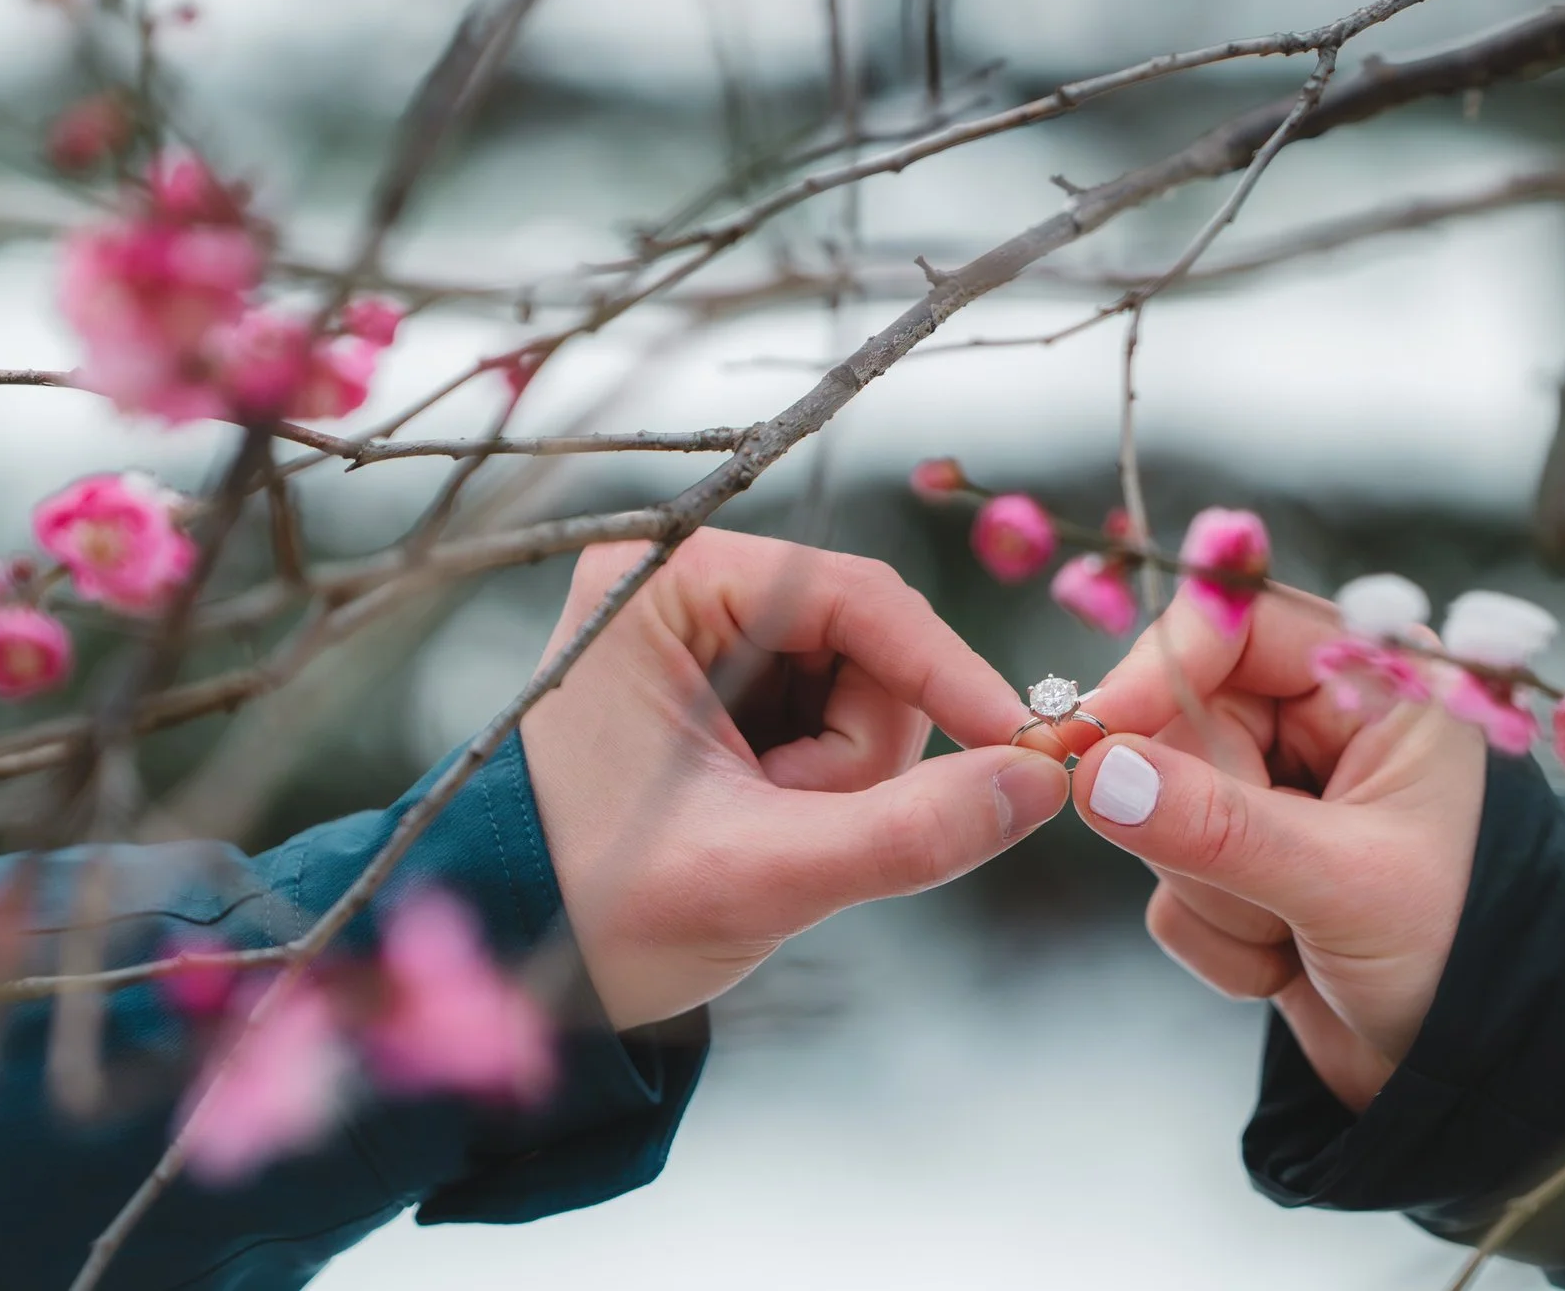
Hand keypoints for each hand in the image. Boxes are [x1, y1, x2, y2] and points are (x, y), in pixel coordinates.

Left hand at [519, 530, 1069, 1029]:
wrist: (522, 979)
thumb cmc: (600, 912)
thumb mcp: (763, 874)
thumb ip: (908, 831)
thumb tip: (1042, 783)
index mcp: (661, 584)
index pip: (856, 595)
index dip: (949, 671)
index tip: (1026, 745)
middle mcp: (683, 588)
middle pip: (870, 643)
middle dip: (862, 751)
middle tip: (796, 821)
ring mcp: (708, 638)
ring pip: (867, 688)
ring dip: (847, 777)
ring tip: (762, 829)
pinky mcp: (729, 691)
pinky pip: (840, 723)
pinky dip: (831, 786)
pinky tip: (768, 823)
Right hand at [1071, 589, 1487, 1108]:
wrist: (1480, 1075)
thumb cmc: (1463, 957)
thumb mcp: (1347, 886)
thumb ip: (1219, 830)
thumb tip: (1098, 773)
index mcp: (1375, 682)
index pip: (1237, 622)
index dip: (1160, 669)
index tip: (1098, 737)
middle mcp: (1321, 722)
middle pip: (1180, 723)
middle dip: (1209, 828)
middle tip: (1276, 891)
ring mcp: (1276, 796)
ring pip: (1161, 811)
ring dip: (1220, 896)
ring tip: (1302, 936)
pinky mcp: (1242, 867)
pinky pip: (1167, 882)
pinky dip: (1220, 938)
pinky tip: (1290, 964)